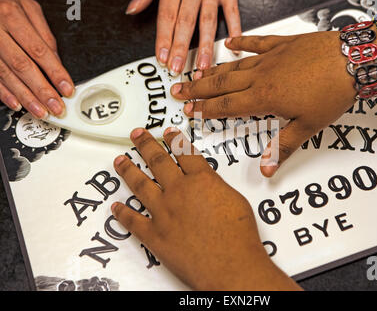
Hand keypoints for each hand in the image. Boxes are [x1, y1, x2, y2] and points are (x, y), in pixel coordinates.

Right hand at [0, 0, 73, 117]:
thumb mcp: (28, 7)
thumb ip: (43, 33)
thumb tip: (57, 60)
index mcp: (12, 15)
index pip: (39, 50)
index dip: (55, 72)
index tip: (66, 88)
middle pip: (23, 66)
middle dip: (42, 90)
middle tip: (55, 106)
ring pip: (6, 74)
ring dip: (25, 96)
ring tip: (40, 110)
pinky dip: (4, 92)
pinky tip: (16, 103)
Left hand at [111, 127, 299, 289]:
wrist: (230, 265)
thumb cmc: (238, 236)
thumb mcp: (236, 200)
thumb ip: (216, 187)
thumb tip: (208, 184)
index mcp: (200, 180)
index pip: (184, 152)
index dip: (175, 139)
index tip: (167, 133)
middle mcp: (178, 191)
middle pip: (157, 160)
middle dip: (145, 145)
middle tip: (137, 135)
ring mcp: (163, 212)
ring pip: (140, 184)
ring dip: (128, 170)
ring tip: (119, 160)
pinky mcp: (154, 235)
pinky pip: (133, 221)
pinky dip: (123, 213)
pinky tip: (116, 207)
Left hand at [126, 0, 240, 75]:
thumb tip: (132, 10)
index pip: (166, 16)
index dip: (164, 38)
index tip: (162, 57)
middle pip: (186, 21)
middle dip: (181, 47)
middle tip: (178, 67)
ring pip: (208, 20)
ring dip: (205, 45)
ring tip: (203, 64)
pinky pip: (232, 9)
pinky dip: (235, 27)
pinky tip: (233, 44)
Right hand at [170, 32, 356, 176]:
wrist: (353, 60)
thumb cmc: (333, 92)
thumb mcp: (308, 125)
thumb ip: (284, 146)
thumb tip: (267, 169)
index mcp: (265, 97)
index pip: (227, 106)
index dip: (207, 110)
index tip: (191, 111)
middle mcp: (262, 76)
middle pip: (222, 84)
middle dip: (199, 90)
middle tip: (179, 90)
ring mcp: (271, 58)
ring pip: (234, 65)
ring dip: (213, 71)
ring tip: (196, 74)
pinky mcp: (283, 44)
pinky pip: (257, 43)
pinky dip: (242, 43)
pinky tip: (230, 42)